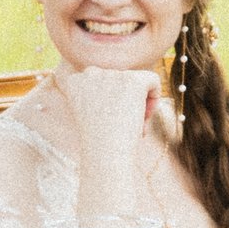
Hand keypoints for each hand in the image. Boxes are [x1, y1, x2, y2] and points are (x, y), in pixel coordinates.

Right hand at [67, 57, 151, 216]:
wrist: (105, 155)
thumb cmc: (99, 144)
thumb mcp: (91, 117)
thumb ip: (100, 98)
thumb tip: (120, 91)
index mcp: (74, 81)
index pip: (100, 81)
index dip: (107, 102)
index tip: (106, 121)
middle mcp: (91, 73)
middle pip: (118, 80)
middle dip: (124, 100)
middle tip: (122, 125)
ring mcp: (112, 74)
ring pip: (135, 82)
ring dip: (138, 103)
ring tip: (133, 126)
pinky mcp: (133, 80)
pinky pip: (153, 81)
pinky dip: (154, 99)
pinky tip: (145, 117)